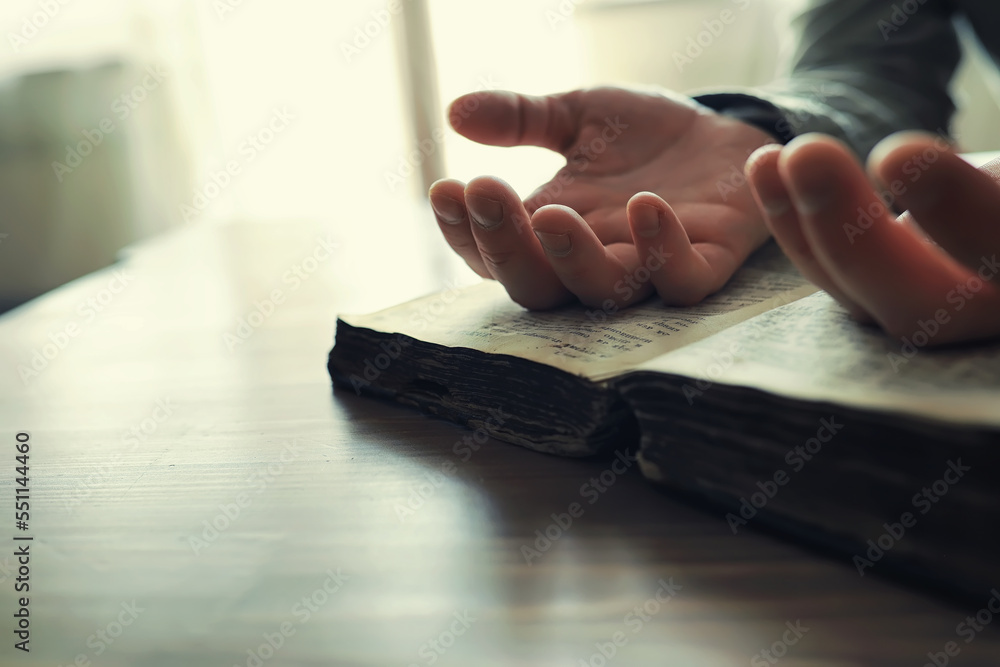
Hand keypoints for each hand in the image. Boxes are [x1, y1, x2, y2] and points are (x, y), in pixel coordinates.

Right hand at [428, 87, 776, 309]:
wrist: (726, 131)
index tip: (444, 188)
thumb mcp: (579, 114)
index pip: (494, 253)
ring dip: (574, 259)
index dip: (464, 231)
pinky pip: (683, 281)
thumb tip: (455, 112)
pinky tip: (645, 205)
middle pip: (537, 288)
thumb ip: (522, 117)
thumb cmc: (645, 136)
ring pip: (603, 293)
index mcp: (551, 231)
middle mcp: (593, 259)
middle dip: (506, 247)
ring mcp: (648, 265)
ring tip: (551, 214)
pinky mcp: (707, 260)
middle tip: (486, 193)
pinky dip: (662, 253)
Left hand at [746, 132, 999, 344]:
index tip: (897, 155)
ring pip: (862, 296)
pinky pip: (833, 276)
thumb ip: (984, 197)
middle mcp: (985, 315)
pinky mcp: (883, 301)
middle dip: (854, 235)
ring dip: (805, 222)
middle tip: (809, 155)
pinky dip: (794, 223)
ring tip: (777, 155)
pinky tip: (766, 165)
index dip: (956, 211)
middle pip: (923, 303)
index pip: (998, 252)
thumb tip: (954, 174)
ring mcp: (933, 317)